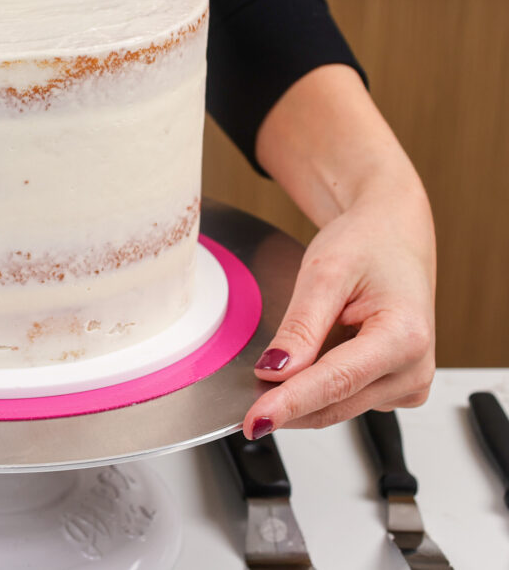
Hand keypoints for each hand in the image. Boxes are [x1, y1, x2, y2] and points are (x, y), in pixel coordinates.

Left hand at [243, 183, 435, 437]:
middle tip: (242, 400)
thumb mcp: (324, 273)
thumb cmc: (367, 245)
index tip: (255, 420)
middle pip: (335, 403)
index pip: (336, 382)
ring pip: (336, 406)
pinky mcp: (394, 388)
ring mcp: (407, 384)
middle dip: (286, 403)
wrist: (392, 236)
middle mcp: (414, 369)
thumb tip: (274, 370)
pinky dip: (316, 386)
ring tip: (288, 353)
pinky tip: (313, 354)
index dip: (290, 403)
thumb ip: (301, 327)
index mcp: (405, 337)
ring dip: (301, 394)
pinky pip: (344, 398)